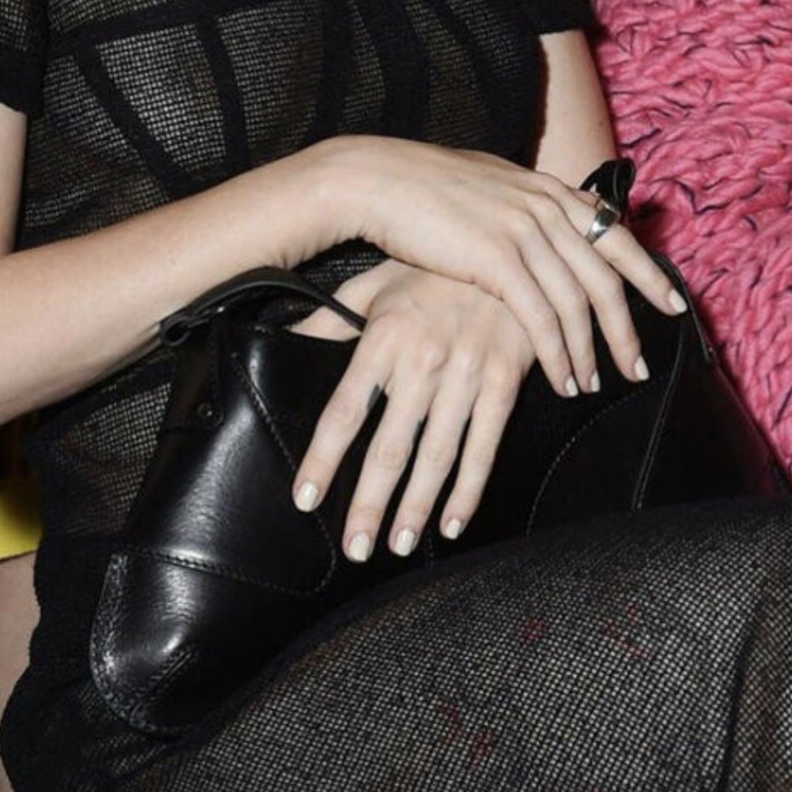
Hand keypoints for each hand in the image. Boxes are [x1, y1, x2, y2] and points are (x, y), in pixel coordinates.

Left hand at [290, 261, 534, 561]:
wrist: (507, 245)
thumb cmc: (432, 267)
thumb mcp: (376, 283)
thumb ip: (332, 318)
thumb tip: (285, 339)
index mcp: (384, 336)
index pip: (345, 409)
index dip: (324, 459)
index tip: (307, 499)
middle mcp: (423, 359)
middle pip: (389, 446)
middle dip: (370, 503)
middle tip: (356, 547)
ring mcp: (467, 371)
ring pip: (436, 454)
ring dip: (416, 506)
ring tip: (399, 544)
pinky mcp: (504, 380)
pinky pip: (485, 445)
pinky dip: (469, 489)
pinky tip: (453, 522)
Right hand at [323, 136, 685, 397]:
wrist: (378, 180)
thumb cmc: (420, 187)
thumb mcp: (488, 184)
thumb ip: (523, 204)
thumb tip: (541, 220)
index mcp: (546, 189)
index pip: (616, 233)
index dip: (649, 273)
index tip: (673, 305)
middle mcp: (545, 207)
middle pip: (607, 276)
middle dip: (628, 328)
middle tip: (639, 367)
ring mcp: (524, 232)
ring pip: (578, 302)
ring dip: (591, 350)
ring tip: (595, 385)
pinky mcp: (498, 260)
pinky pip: (542, 318)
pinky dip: (558, 354)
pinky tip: (563, 378)